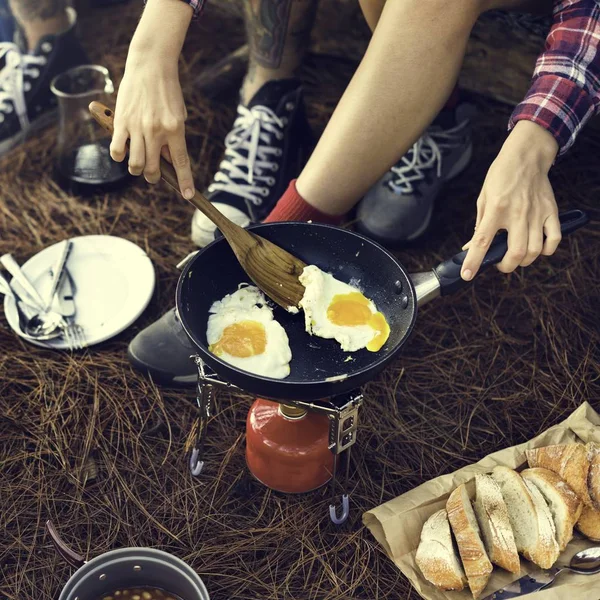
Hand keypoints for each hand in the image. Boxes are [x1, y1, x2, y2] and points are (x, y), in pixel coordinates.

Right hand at [110, 58, 194, 198]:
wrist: (150, 65)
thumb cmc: (168, 91)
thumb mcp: (179, 115)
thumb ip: (174, 139)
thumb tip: (168, 161)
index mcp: (175, 129)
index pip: (181, 162)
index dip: (185, 181)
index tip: (188, 195)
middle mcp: (156, 131)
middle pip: (152, 168)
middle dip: (153, 177)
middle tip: (153, 174)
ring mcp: (137, 127)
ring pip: (134, 164)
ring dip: (136, 170)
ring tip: (138, 164)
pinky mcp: (121, 121)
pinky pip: (117, 150)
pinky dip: (119, 156)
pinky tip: (123, 152)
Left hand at [461, 121, 560, 280]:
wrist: (526, 155)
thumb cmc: (501, 176)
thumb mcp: (483, 198)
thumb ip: (479, 224)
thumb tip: (471, 247)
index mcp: (496, 209)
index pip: (482, 241)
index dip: (474, 261)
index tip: (467, 275)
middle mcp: (517, 213)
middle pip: (515, 253)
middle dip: (506, 266)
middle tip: (501, 263)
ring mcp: (537, 213)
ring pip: (534, 250)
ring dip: (524, 261)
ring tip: (516, 256)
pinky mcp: (551, 211)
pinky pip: (554, 239)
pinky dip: (546, 250)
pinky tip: (537, 248)